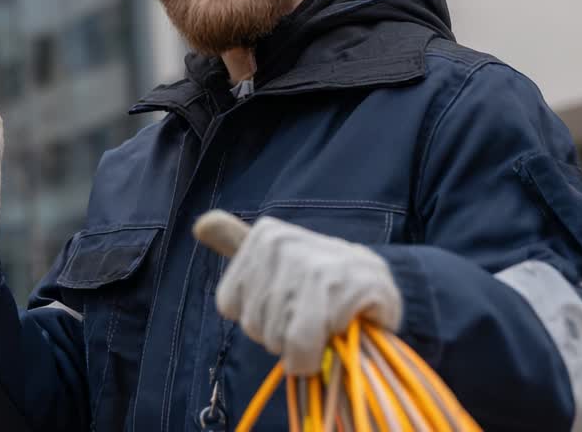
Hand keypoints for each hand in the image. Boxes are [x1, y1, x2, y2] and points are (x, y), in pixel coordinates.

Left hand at [207, 215, 401, 374]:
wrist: (381, 286)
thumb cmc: (322, 278)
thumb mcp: (277, 255)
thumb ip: (235, 240)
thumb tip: (200, 224)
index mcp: (266, 236)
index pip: (230, 305)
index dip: (259, 316)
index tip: (287, 302)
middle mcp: (283, 244)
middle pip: (253, 324)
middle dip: (281, 333)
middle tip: (311, 314)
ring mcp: (310, 266)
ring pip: (276, 338)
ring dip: (301, 347)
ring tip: (324, 321)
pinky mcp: (337, 292)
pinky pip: (301, 346)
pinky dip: (311, 357)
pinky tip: (333, 337)